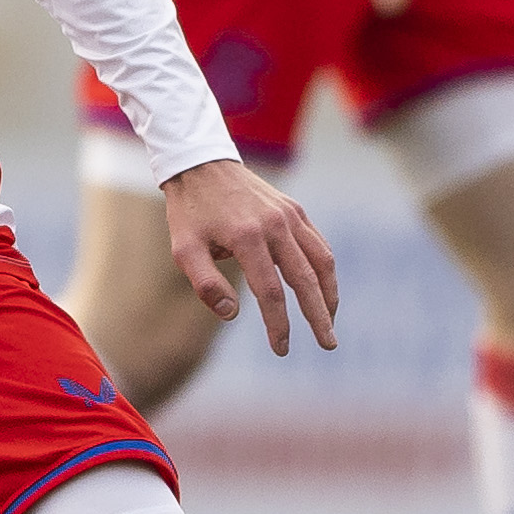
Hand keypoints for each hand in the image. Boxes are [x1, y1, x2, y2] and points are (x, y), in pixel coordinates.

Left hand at [162, 158, 341, 356]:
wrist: (201, 166)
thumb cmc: (190, 213)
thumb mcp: (184, 250)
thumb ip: (205, 284)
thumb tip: (232, 314)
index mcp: (246, 238)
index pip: (270, 292)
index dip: (278, 324)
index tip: (280, 348)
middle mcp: (275, 225)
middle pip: (306, 280)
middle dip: (319, 316)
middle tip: (328, 345)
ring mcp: (289, 215)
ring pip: (321, 261)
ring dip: (329, 294)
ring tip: (329, 321)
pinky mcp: (295, 210)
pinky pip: (318, 244)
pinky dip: (325, 269)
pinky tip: (323, 289)